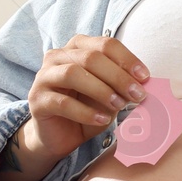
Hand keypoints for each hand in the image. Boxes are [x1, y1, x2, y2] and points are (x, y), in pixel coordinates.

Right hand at [25, 33, 150, 157]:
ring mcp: (44, 76)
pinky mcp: (36, 100)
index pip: (105, 44)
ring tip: (119, 105)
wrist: (59, 136)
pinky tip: (102, 120)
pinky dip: (85, 112)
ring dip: (101, 90)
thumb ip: (121, 87)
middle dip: (118, 76)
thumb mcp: (109, 95)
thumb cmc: (87, 108)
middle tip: (137, 95)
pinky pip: (62, 102)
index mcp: (78, 47)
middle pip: (91, 57)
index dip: (127, 59)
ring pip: (73, 74)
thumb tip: (142, 86)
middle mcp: (58, 56)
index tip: (145, 77)